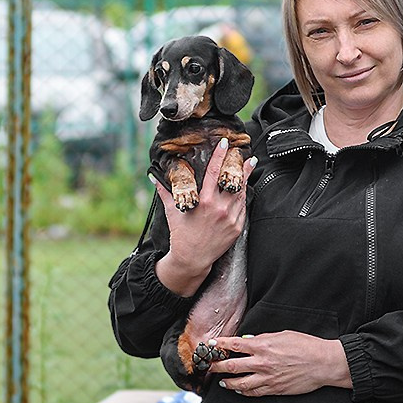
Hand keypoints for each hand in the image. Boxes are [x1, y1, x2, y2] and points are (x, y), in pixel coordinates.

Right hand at [152, 141, 255, 297]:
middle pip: (233, 181)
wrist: (192, 259)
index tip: (225, 144)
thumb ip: (165, 192)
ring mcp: (230, 218)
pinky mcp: (237, 228)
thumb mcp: (172, 211)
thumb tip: (153, 178)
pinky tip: (243, 189)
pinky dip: (242, 197)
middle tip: (246, 154)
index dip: (220, 155)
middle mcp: (220, 208)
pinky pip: (242, 208)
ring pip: (241, 194)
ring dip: (245, 180)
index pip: (214, 172)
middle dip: (241, 166)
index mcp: (204, 201)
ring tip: (249, 167)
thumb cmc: (181, 234)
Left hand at [208, 331, 352, 396]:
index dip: (219, 345)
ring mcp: (267, 378)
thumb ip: (263, 338)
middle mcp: (262, 363)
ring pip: (240, 383)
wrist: (322, 364)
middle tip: (208, 367)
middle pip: (231, 366)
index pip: (234, 345)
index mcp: (263, 346)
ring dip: (228, 382)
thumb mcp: (283, 335)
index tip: (210, 345)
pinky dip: (244, 391)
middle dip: (216, 366)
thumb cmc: (306, 346)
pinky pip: (254, 392)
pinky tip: (239, 390)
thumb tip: (248, 342)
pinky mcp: (274, 389)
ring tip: (222, 382)